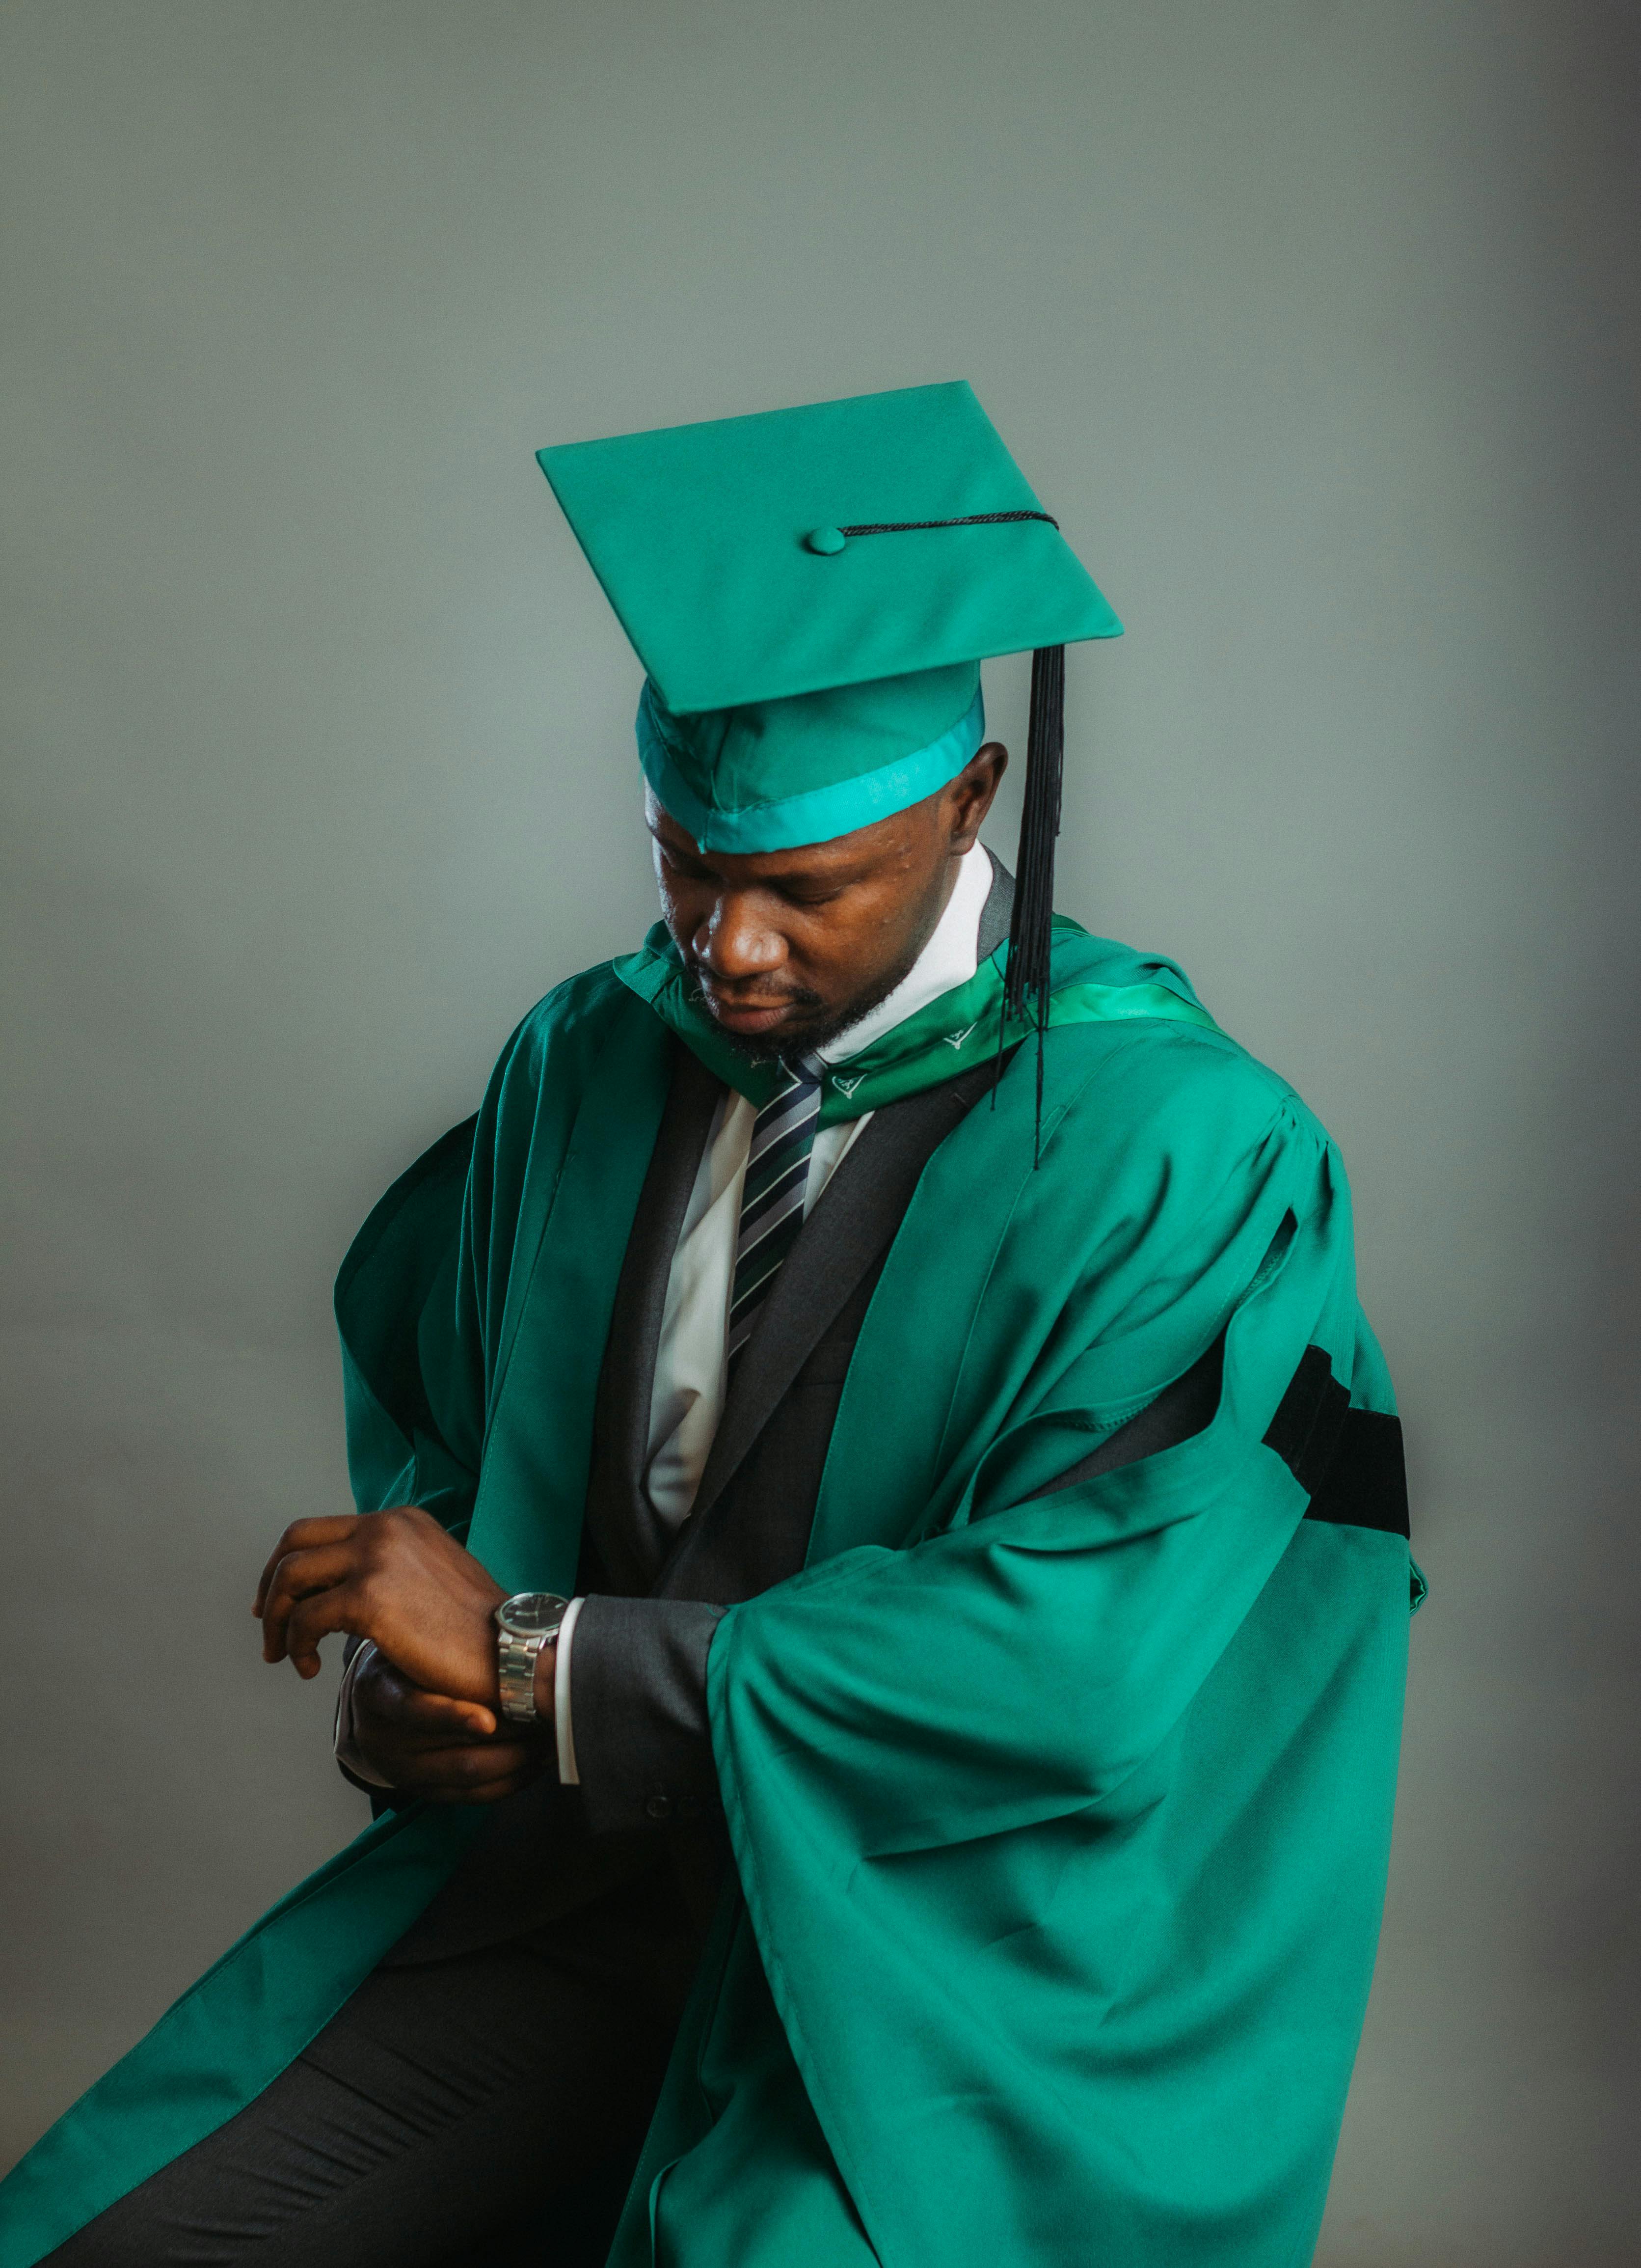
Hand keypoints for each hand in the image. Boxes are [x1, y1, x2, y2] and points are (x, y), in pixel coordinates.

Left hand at [254, 1503, 524, 1712]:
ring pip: (291, 1579)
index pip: (323, 1529)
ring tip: (285, 1656)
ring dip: (278, 1621)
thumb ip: (392, 1568)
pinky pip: (305, 1620)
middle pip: (295, 1542)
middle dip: (272, 1586)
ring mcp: (376, 1559)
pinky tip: (311, 1669)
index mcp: (401, 1519)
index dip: (290, 1564)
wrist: (513, 1651)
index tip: (281, 1601)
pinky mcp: (369, 1599)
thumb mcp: (431, 1575)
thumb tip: (345, 1587)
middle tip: (269, 1625)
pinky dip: (297, 1646)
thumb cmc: (476, 1629)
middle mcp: (386, 1527)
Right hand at [347, 1648, 546, 1805]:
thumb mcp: (407, 1643)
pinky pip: (473, 1796)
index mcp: (377, 1692)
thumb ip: (442, 1648)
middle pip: (454, 1754)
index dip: (452, 1716)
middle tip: (546, 1719)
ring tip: (549, 1738)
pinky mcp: (422, 1791)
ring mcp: (403, 1771)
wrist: (375, 1691)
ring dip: (518, 1760)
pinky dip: (510, 1780)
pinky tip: (535, 1761)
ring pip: (470, 1776)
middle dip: (510, 1738)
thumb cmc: (405, 1656)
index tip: (489, 1720)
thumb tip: (507, 1649)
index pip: (412, 1709)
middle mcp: (384, 1739)